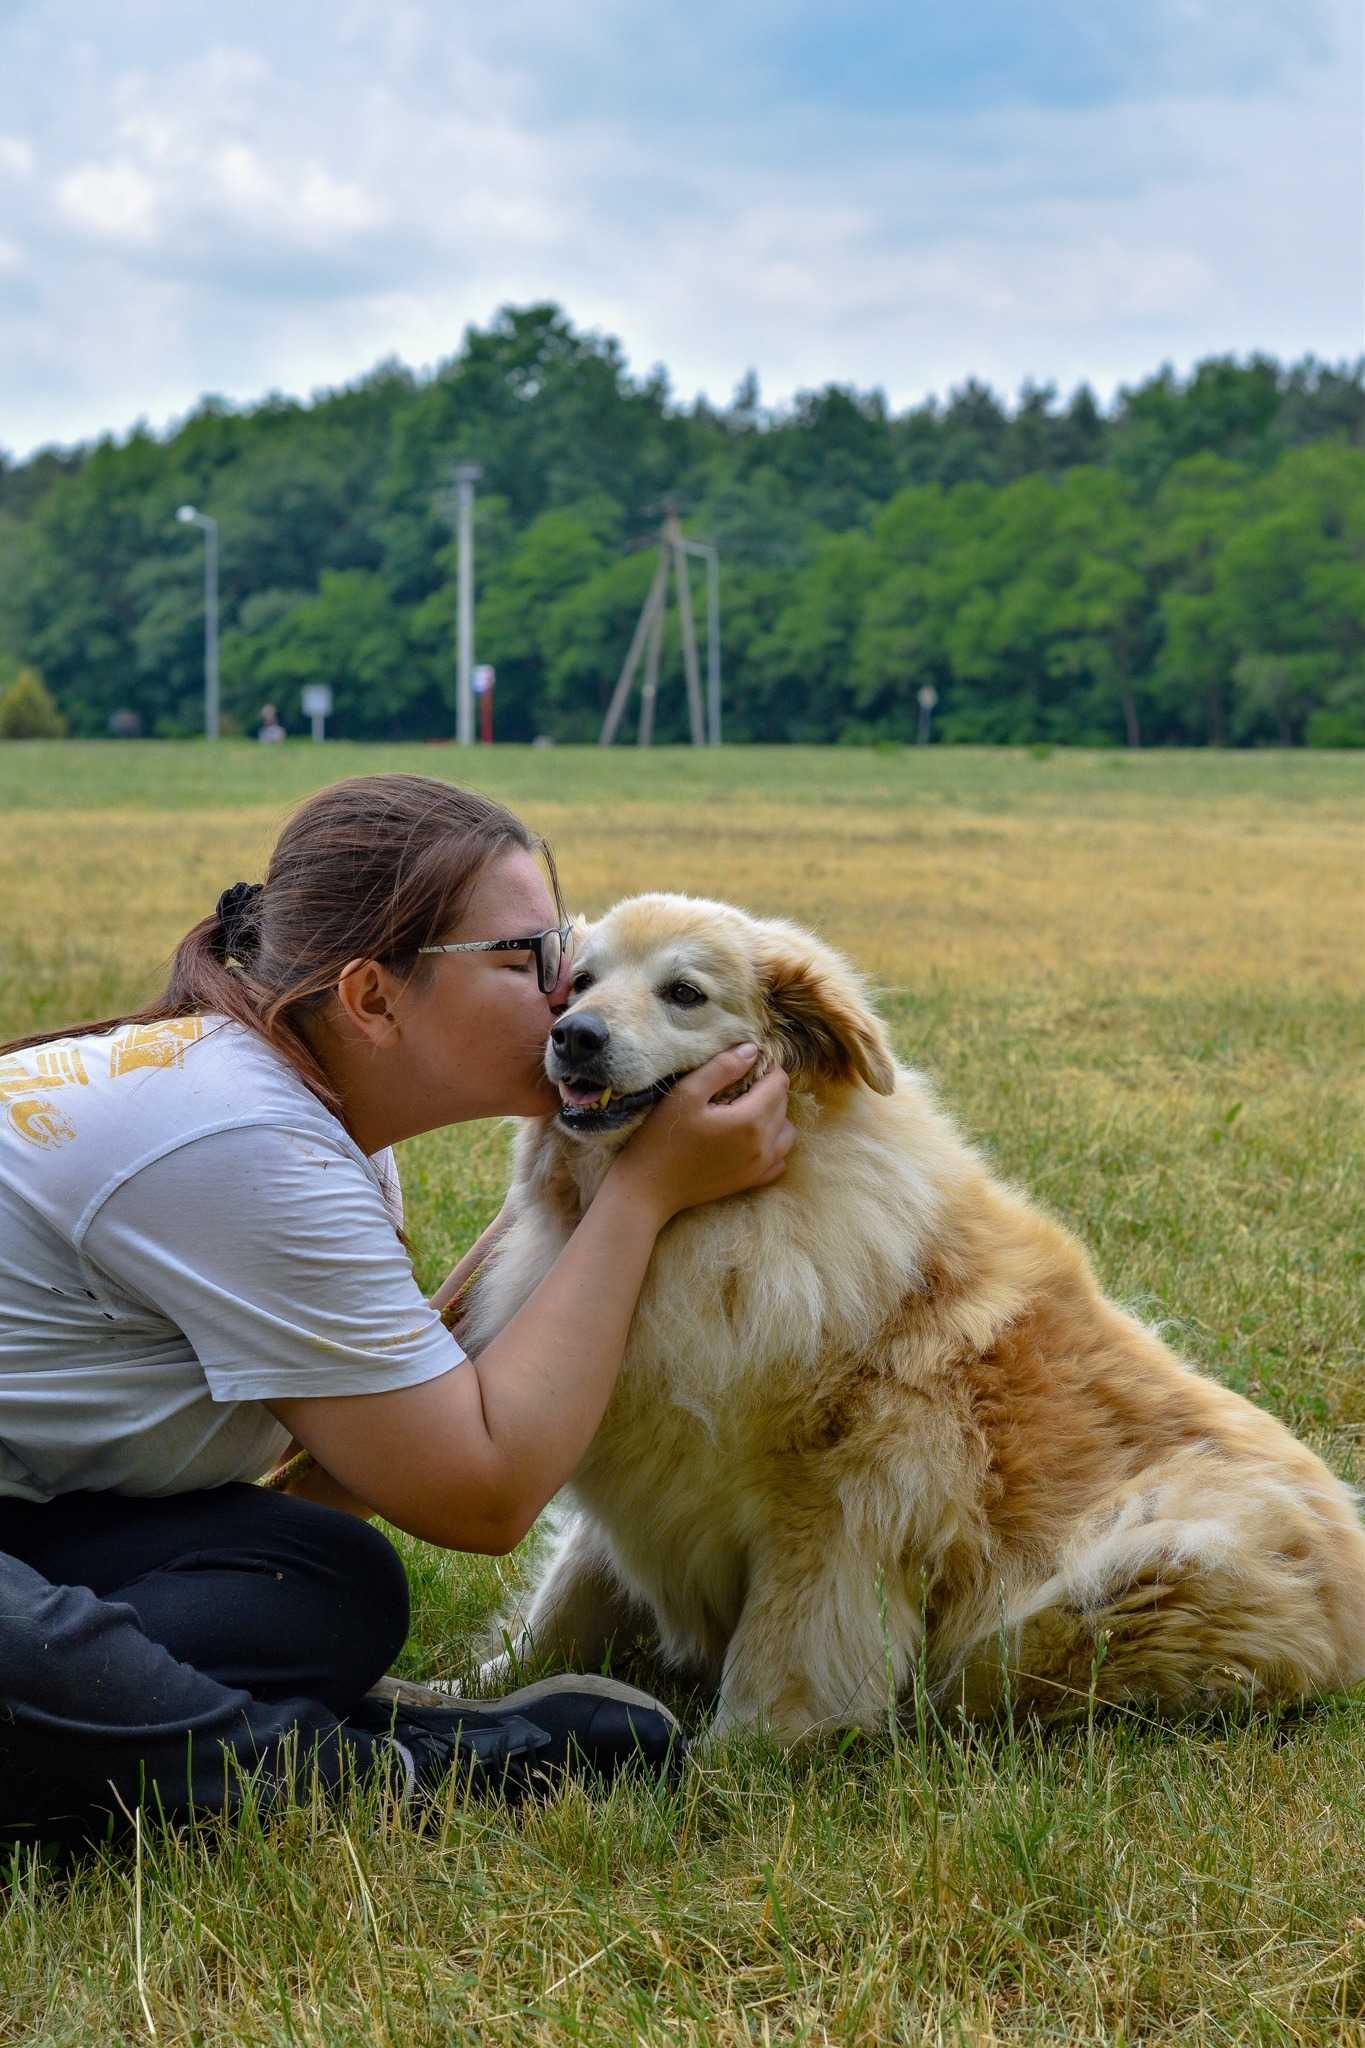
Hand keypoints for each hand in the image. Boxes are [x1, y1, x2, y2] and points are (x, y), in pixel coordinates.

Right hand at [610, 1044, 793, 1224]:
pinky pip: (780, 1158)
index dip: (765, 1068)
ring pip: (787, 1132)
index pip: (779, 1083)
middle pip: (784, 1105)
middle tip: (737, 1086)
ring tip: (745, 1111)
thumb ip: (722, 1068)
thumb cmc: (663, 1138)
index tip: (743, 1067)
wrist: (649, 1188)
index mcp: (750, 1120)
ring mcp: (761, 1167)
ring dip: (774, 1116)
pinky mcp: (753, 1181)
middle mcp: (764, 1145)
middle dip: (767, 1090)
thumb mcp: (687, 1093)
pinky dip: (772, 1144)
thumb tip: (752, 1050)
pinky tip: (748, 1139)